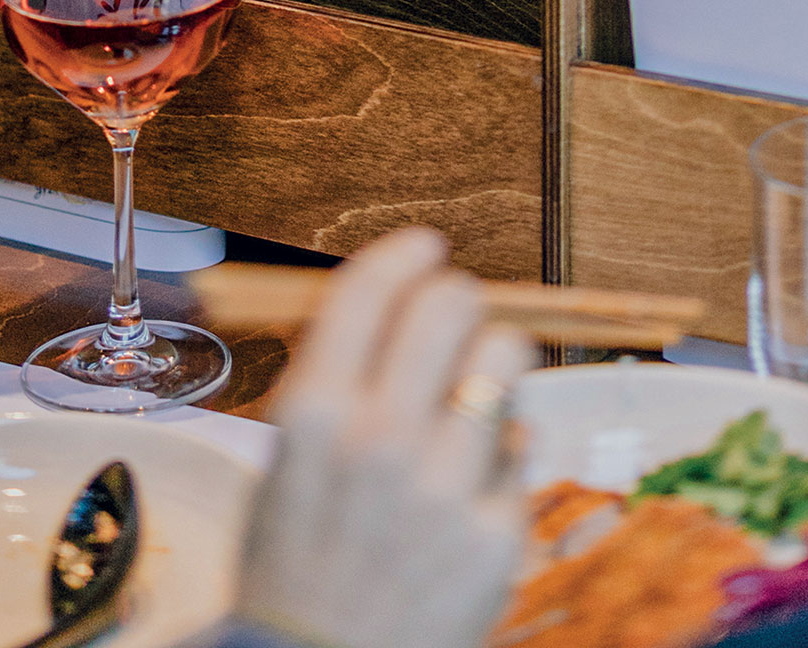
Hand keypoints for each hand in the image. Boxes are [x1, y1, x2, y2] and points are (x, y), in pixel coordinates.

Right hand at [237, 229, 527, 647]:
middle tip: (455, 319)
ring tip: (475, 395)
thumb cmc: (297, 560)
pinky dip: (500, 458)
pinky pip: (519, 448)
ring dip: (493, 364)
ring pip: (506, 357)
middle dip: (457, 300)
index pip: (371, 289)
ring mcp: (444, 488)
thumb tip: (402, 302)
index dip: (405, 254)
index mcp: (314, 414)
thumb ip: (338, 381)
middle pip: (451, 303)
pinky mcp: (496, 533)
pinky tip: (468, 492)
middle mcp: (380, 440)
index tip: (426, 247)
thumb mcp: (288, 459)